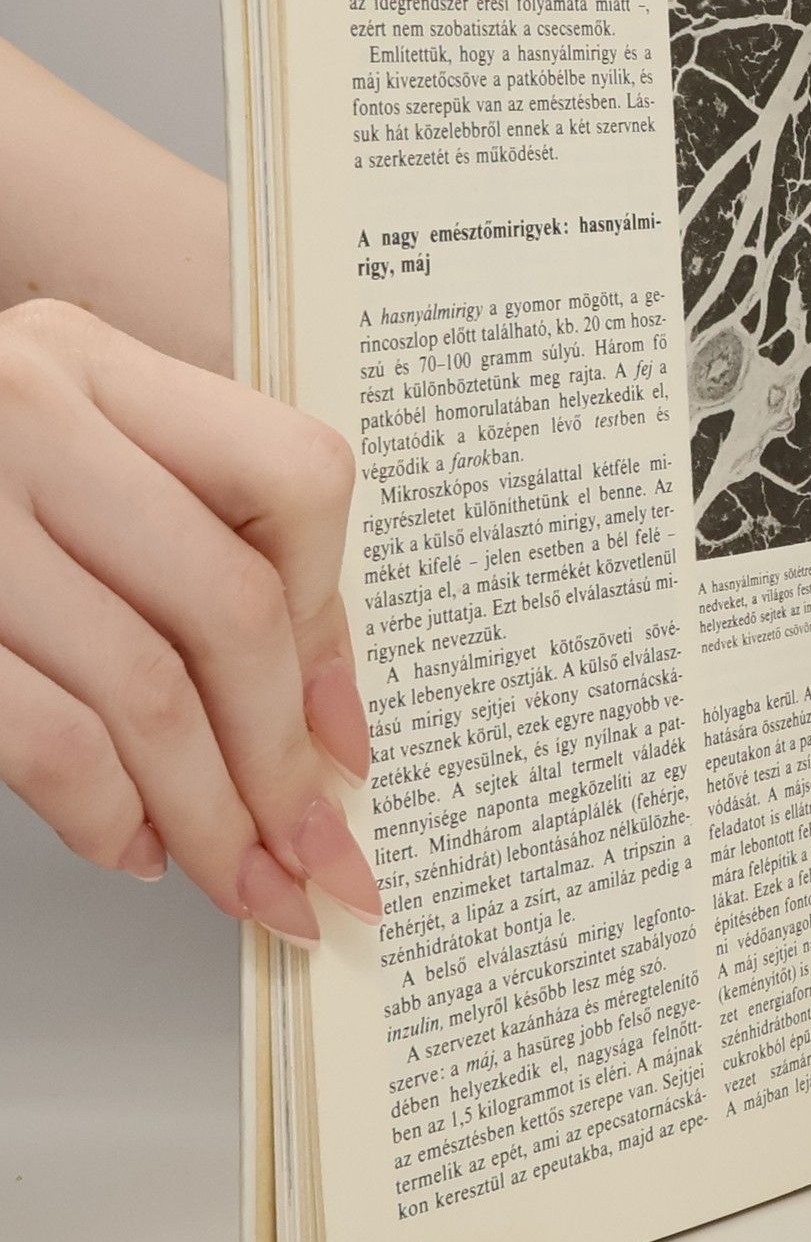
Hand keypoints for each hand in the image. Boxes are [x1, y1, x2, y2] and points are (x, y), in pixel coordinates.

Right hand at [0, 300, 377, 944]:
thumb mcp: (70, 466)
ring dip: (212, 816)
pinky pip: (46, 737)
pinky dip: (105, 814)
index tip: (347, 742)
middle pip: (230, 607)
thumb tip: (326, 724)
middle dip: (285, 762)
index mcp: (95, 363)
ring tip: (244, 879)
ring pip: (146, 690)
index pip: (295, 479)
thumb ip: (196, 552)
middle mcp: (25, 410)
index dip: (333, 629)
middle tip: (319, 854)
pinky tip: (133, 845)